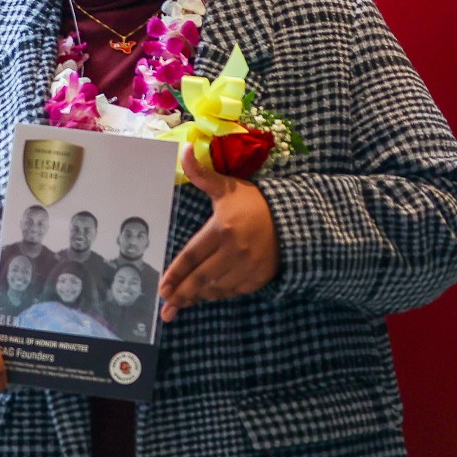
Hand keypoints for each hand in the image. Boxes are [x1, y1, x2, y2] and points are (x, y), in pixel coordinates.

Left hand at [159, 145, 279, 321]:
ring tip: (180, 305)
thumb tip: (184, 148)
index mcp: (222, 230)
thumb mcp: (228, 187)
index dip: (175, 274)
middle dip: (181, 294)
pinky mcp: (260, 277)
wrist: (295, 217)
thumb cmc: (254, 202)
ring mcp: (249, 267)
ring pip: (217, 288)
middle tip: (165, 308)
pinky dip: (218, 296)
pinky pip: (234, 291)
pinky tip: (204, 298)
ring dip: (198, 298)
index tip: (161, 288)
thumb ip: (201, 174)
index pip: (191, 256)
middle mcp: (235, 251)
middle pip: (201, 278)